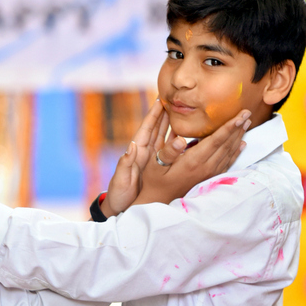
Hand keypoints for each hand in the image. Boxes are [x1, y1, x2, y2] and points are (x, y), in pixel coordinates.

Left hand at [102, 99, 186, 215]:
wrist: (120, 208)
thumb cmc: (119, 194)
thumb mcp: (120, 179)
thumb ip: (125, 163)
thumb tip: (131, 145)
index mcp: (137, 153)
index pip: (146, 129)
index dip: (153, 114)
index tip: (160, 99)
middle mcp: (145, 153)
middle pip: (157, 129)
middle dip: (165, 113)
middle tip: (175, 97)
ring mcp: (153, 159)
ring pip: (165, 137)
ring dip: (173, 123)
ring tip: (183, 109)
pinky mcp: (158, 167)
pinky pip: (169, 150)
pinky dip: (177, 140)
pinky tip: (186, 133)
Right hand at [133, 109, 250, 205]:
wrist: (158, 200)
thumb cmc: (154, 180)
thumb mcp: (155, 164)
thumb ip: (169, 151)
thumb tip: (181, 138)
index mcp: (193, 161)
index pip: (216, 140)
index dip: (230, 126)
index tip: (241, 115)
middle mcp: (204, 168)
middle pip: (226, 145)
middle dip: (238, 128)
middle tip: (247, 112)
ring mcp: (208, 174)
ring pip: (229, 153)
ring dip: (239, 137)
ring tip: (247, 123)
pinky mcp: (208, 178)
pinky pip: (227, 163)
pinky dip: (236, 152)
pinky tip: (242, 144)